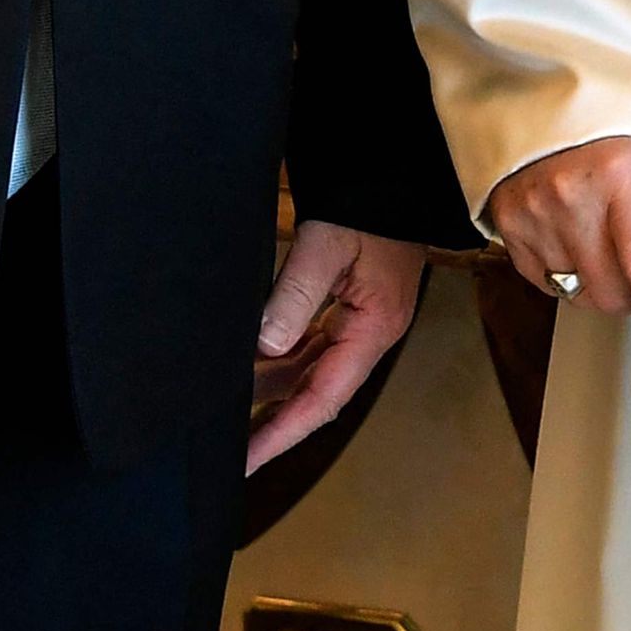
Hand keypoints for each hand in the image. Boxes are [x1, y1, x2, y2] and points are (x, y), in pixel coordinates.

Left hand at [249, 224, 431, 473]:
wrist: (396, 171)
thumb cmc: (369, 203)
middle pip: (320, 394)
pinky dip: (284, 363)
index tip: (250, 459)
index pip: (324, 397)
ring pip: (315, 373)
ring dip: (277, 394)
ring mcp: (364, 322)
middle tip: (235, 455)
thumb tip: (264, 347)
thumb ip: (294, 296)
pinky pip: (315, 348)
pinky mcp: (353, 308)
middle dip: (278, 424)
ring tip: (235, 416)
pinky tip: (254, 369)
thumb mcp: (325, 245)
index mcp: (375, 328)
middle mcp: (372, 334)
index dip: (284, 432)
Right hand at [485, 137, 630, 350]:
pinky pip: (546, 284)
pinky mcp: (509, 224)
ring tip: (612, 248)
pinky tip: (580, 243)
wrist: (555, 98)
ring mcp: (536, 212)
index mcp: (623, 174)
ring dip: (605, 289)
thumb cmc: (622, 133)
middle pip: (613, 293)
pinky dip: (569, 278)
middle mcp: (574, 195)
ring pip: (580, 296)